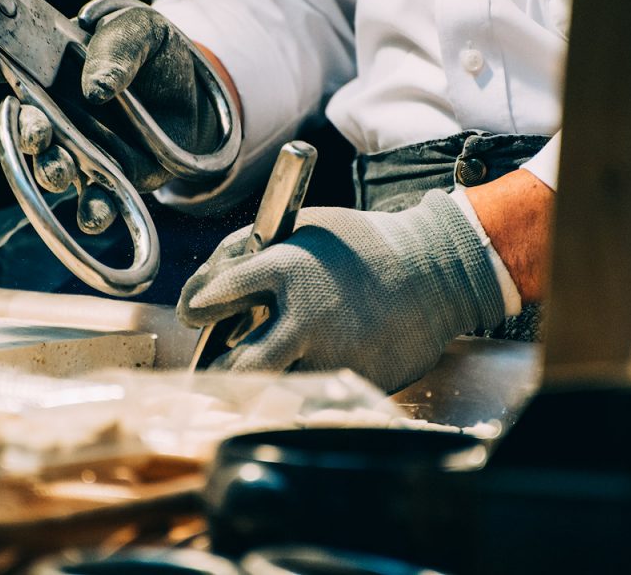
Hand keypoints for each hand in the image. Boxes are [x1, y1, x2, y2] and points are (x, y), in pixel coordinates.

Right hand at [0, 0, 224, 193]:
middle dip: (26, 130)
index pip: (2, 63)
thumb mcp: (143, 28)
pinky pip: (92, 204)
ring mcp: (78, 150)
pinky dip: (91, 214)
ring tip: (61, 170)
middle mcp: (54, 113)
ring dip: (51, 171)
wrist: (196, 97)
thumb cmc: (156, 55)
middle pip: (26, 124)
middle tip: (37, 130)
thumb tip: (98, 89)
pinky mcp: (108, 180)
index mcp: (49, 66)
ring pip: (52, 167)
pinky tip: (94, 216)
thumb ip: (118, 44)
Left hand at [178, 190, 506, 391]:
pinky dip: (299, 395)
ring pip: (273, 392)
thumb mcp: (301, 229)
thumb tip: (203, 292)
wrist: (434, 271)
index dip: (199, 305)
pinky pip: (311, 402)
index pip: (217, 293)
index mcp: (287, 269)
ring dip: (259, 388)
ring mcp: (333, 356)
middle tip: (216, 367)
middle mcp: (305, 319)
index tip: (196, 312)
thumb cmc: (359, 247)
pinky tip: (299, 378)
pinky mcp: (357, 383)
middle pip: (239, 366)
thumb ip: (248, 253)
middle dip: (221, 370)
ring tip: (253, 379)